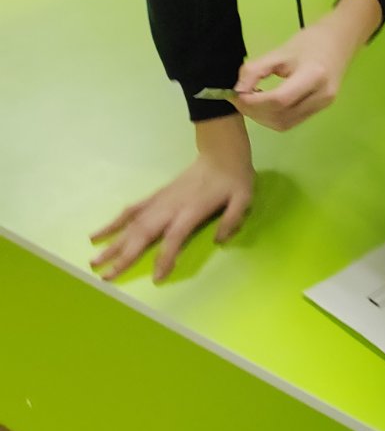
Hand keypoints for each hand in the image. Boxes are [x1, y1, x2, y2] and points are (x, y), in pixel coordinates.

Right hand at [89, 116, 254, 281]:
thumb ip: (233, 219)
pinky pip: (131, 210)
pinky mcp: (155, 196)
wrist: (220, 153)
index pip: (174, 238)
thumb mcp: (243, 198)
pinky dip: (113, 223)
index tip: (157, 277)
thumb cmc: (234, 178)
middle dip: (124, 257)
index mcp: (192, 210)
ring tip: (94, 261)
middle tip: (106, 276)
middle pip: (143, 234)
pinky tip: (98, 234)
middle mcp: (170, 207)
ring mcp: (160, 200)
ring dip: (112, 243)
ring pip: (132, 224)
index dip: (165, 257)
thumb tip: (220, 240)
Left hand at [233, 0, 380, 130]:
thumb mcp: (280, 50)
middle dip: (254, 111)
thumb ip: (255, 70)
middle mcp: (322, 96)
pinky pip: (291, 121)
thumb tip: (236, 91)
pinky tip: (264, 103)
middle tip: (238, 97)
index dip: (253, 102)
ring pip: (284, 124)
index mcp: (314, 76)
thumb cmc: (310, 41)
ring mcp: (323, 105)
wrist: (340, 40)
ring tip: (250, 100)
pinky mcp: (320, 109)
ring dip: (262, 117)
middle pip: (281, 116)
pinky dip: (272, 116)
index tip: (235, 93)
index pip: (279, 100)